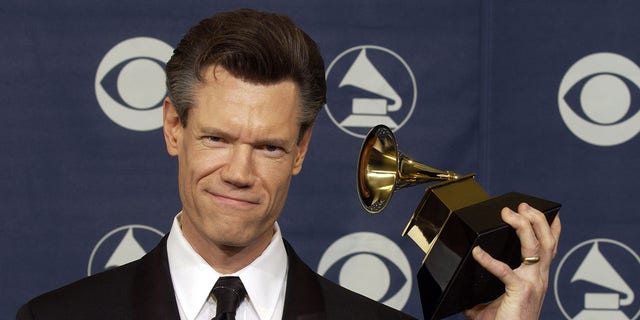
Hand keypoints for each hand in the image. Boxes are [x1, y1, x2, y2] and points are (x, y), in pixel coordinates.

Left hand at [464, 203, 561, 319]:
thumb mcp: (494, 304)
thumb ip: (482, 296)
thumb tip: (464, 294)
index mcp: (537, 277)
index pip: (550, 248)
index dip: (553, 228)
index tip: (552, 211)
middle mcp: (539, 277)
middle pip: (547, 241)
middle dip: (537, 219)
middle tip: (522, 205)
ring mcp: (533, 283)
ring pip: (536, 247)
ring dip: (524, 226)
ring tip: (510, 213)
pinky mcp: (520, 290)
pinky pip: (504, 270)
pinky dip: (489, 259)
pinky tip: (477, 252)